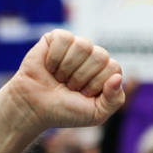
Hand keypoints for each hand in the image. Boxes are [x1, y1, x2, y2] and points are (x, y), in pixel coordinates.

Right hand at [5, 30, 124, 131]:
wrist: (34, 107)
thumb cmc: (65, 111)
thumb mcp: (96, 114)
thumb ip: (114, 100)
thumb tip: (118, 78)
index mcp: (105, 72)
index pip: (113, 68)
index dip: (96, 84)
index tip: (83, 94)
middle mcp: (93, 56)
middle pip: (100, 56)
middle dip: (82, 77)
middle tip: (69, 87)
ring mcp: (75, 46)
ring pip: (83, 45)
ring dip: (67, 68)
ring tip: (59, 77)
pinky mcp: (57, 38)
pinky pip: (65, 38)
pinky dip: (54, 57)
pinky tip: (49, 67)